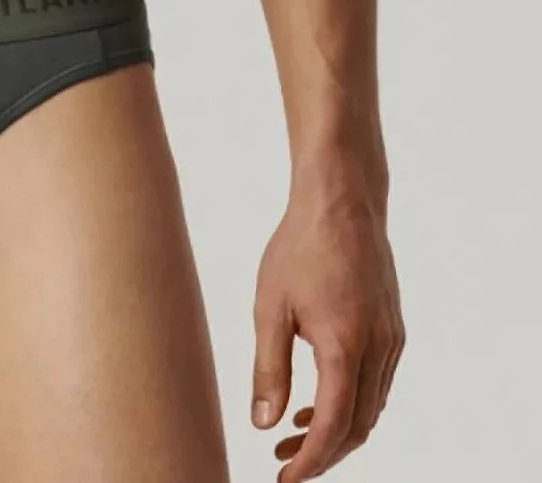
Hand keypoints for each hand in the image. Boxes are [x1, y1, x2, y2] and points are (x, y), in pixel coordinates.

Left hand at [251, 182, 403, 479]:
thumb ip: (268, 368)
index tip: (284, 478)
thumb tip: (263, 424)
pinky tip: (320, 399)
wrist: (341, 202)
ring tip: (292, 435)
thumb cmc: (299, 246)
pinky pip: (377, 384)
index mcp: (345, 345)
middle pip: (358, 427)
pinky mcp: (394, 329)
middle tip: (282, 463)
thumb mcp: (270, 306)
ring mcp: (392, 340)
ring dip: (337, 431)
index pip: (334, 426)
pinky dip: (352, 403)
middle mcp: (379, 349)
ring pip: (371, 409)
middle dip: (322, 454)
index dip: (311, 462)